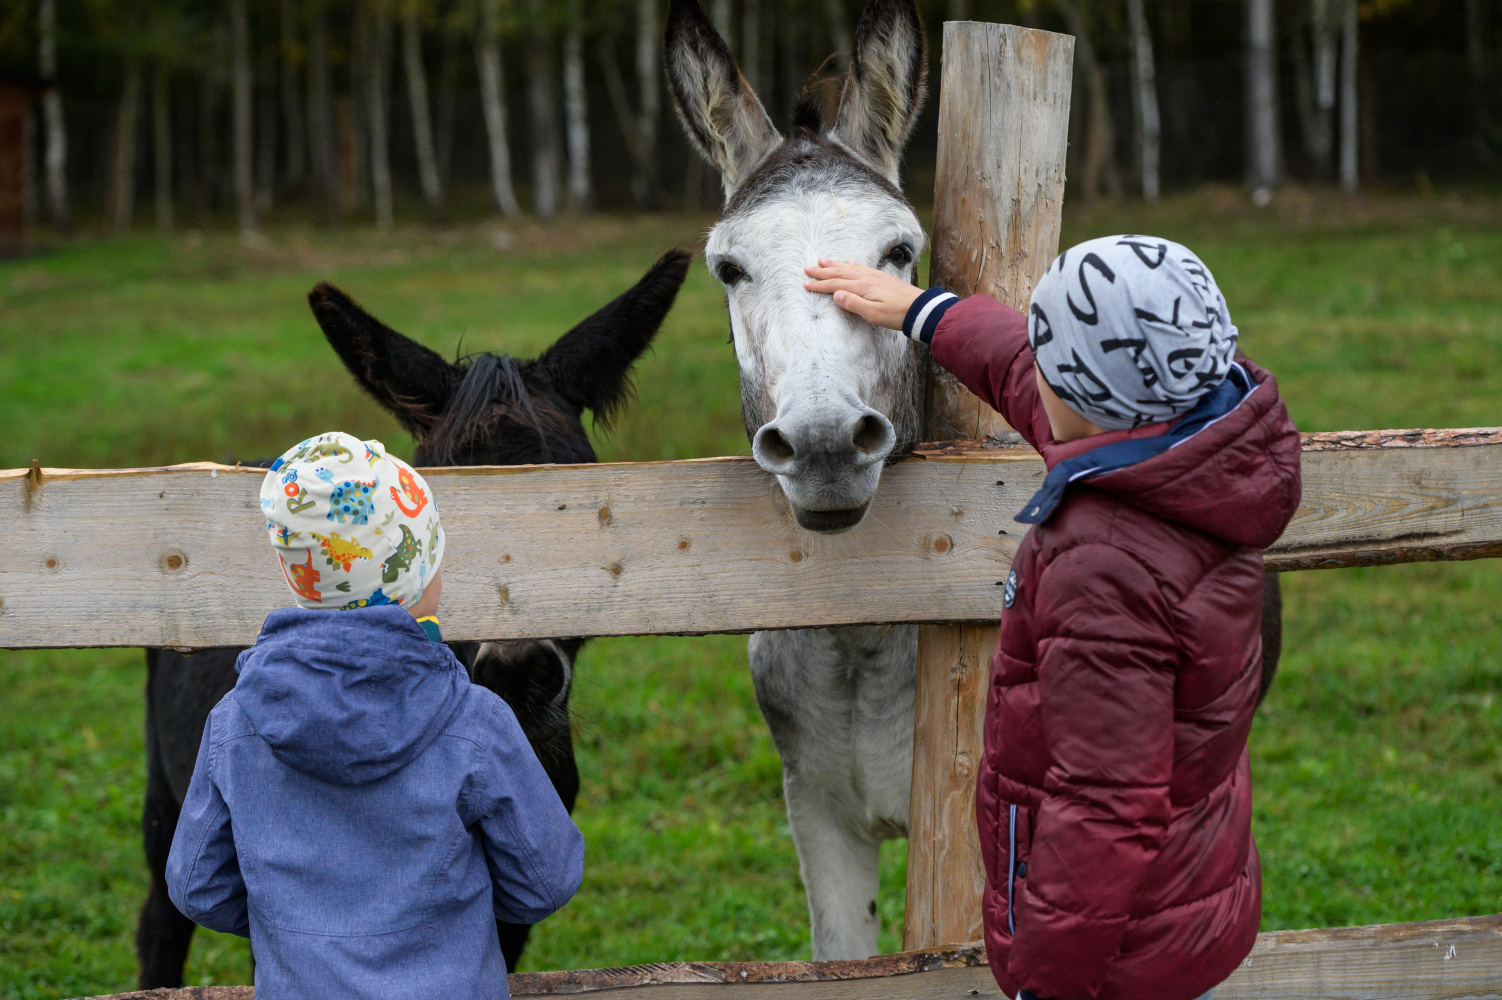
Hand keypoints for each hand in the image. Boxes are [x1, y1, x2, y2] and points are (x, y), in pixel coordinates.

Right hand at [803, 259, 922, 331]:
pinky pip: (860, 267)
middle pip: (839, 272)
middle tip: (807, 268)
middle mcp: (866, 278)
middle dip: (822, 271)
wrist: (919, 308)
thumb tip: (835, 294)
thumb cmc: (896, 314)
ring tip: (822, 260)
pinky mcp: (880, 277)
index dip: (819, 285)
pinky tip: (848, 262)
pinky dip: (851, 264)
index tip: (805, 284)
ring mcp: (874, 276)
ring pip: (848, 267)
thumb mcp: (873, 314)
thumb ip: (853, 303)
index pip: (835, 284)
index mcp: (862, 287)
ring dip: (834, 264)